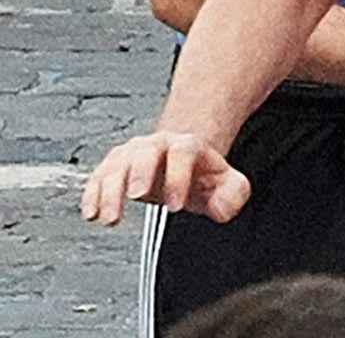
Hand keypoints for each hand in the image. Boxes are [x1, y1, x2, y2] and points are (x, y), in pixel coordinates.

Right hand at [79, 131, 249, 225]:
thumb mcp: (227, 183)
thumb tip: (222, 209)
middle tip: (136, 196)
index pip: (182, 154)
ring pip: (115, 166)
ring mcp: (131, 153)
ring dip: (109, 191)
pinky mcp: (112, 167)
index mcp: (187, 146)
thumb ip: (233, 195)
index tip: (176, 207)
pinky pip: (97, 177)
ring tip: (110, 219)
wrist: (181, 163)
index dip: (179, 179)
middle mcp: (156, 144)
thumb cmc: (203, 176)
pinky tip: (91, 214)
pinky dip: (92, 195)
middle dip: (139, 173)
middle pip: (144, 153)